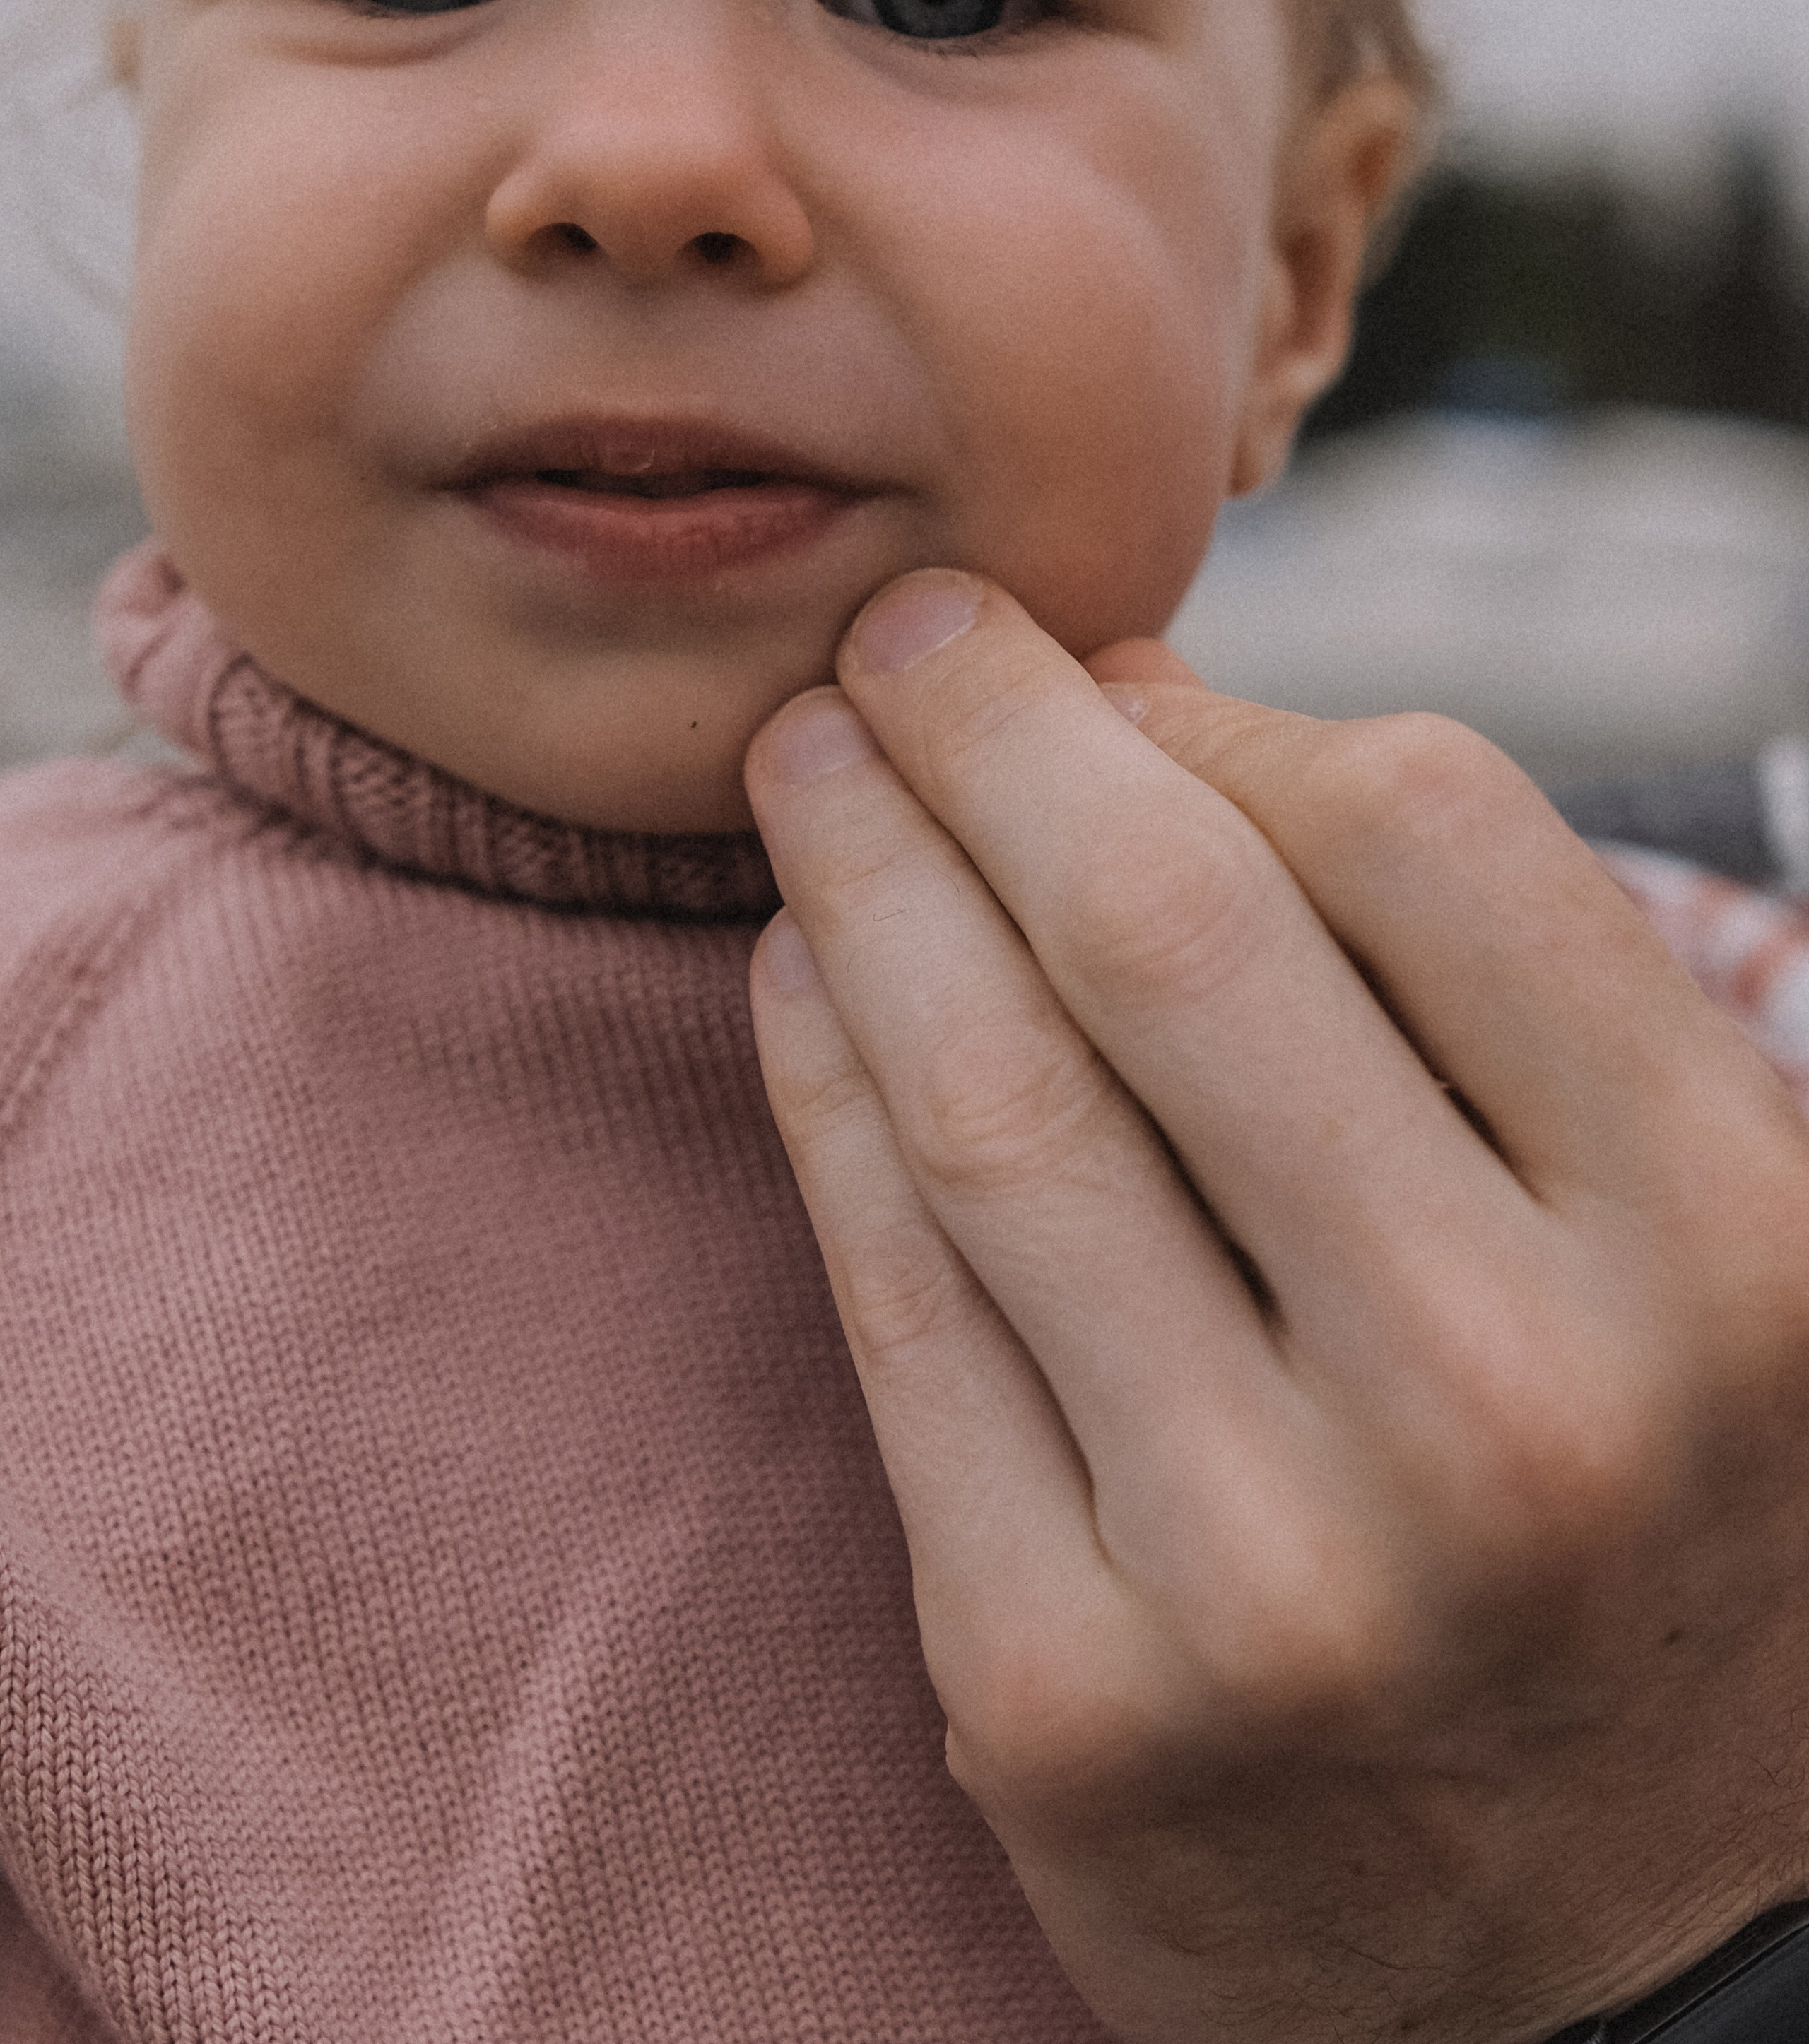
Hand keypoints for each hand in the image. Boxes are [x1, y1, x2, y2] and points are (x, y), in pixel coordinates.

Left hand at [742, 570, 1808, 2043]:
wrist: (1636, 1967)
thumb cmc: (1658, 1511)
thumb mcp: (1697, 1236)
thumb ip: (1493, 983)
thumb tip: (1152, 717)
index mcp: (1725, 1244)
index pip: (1427, 827)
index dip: (1234, 707)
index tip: (1115, 670)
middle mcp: (1510, 1400)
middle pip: (1173, 927)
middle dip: (993, 731)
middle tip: (899, 630)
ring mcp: (1270, 1567)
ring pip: (993, 1095)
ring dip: (863, 877)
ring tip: (803, 758)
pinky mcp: (1062, 1692)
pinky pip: (892, 1305)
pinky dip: (819, 1092)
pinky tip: (796, 973)